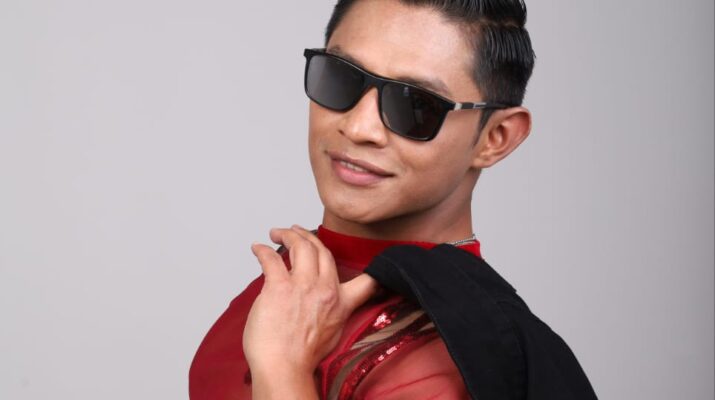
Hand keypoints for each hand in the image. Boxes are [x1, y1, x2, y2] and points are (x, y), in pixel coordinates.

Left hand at [243, 225, 378, 376]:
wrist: (284, 368)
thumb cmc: (301, 357)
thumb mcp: (331, 334)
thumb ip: (332, 312)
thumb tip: (323, 302)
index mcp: (341, 303)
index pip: (367, 281)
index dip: (372, 268)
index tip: (367, 259)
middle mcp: (325, 290)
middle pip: (322, 251)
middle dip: (308, 237)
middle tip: (297, 232)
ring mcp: (302, 286)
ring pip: (301, 246)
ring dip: (288, 234)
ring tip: (278, 233)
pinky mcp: (279, 287)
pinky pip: (271, 258)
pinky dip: (263, 249)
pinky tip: (258, 248)